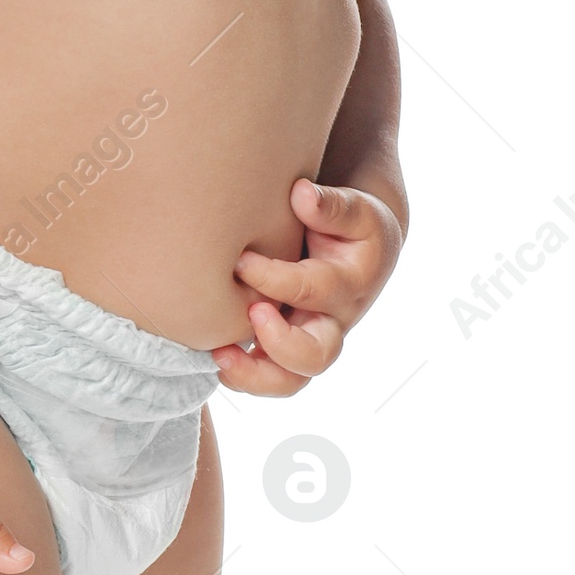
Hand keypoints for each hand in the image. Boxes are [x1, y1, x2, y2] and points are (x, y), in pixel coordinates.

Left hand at [213, 177, 403, 397]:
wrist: (360, 253)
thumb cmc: (352, 228)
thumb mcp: (353, 211)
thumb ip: (330, 205)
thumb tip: (302, 193)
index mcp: (348, 286)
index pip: (313, 290)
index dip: (274, 279)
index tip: (241, 262)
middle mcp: (332, 323)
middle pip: (316, 356)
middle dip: (279, 343)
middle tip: (250, 314)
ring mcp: (310, 342)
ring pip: (291, 381)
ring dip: (255, 376)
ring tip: (220, 356)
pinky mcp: (288, 351)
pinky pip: (270, 379)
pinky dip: (243, 376)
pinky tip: (214, 354)